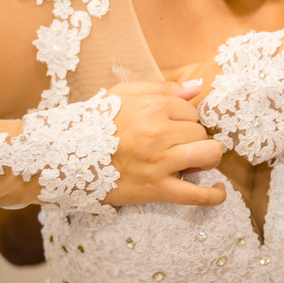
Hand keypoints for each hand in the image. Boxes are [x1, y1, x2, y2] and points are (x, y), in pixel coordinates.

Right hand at [104, 80, 226, 206]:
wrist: (65, 158)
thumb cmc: (94, 123)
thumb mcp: (123, 94)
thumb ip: (162, 88)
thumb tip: (197, 87)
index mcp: (152, 107)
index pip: (191, 111)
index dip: (184, 120)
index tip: (169, 127)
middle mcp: (159, 133)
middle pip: (200, 132)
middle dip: (192, 138)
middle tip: (173, 145)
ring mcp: (160, 163)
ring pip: (208, 155)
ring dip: (206, 158)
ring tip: (194, 160)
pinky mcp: (157, 190)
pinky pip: (197, 195)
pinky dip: (214, 196)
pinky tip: (218, 191)